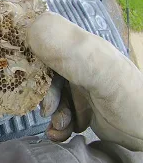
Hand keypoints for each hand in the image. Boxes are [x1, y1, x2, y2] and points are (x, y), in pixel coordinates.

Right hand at [28, 12, 142, 150]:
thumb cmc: (130, 100)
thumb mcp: (102, 71)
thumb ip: (71, 51)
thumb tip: (31, 28)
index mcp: (83, 50)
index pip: (46, 48)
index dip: (35, 66)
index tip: (32, 86)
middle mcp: (80, 66)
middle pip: (47, 76)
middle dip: (46, 97)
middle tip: (49, 113)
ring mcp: (81, 88)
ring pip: (53, 98)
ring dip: (53, 115)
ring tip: (62, 127)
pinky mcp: (83, 108)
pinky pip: (61, 113)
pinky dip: (57, 126)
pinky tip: (60, 134)